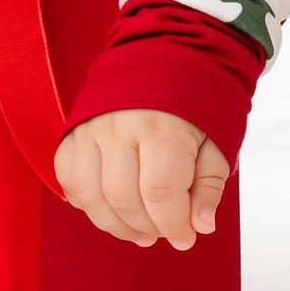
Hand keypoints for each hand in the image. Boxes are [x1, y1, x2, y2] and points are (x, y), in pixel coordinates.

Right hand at [55, 109, 231, 250]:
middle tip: (167, 232)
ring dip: (117, 224)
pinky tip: (113, 208)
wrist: (168, 52)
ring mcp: (91, 129)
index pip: (160, 193)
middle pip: (124, 199)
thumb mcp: (218, 136)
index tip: (186, 238)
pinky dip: (89, 204)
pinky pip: (71, 182)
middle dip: (148, 226)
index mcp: (162, 125)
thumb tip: (200, 226)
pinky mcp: (73, 133)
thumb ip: (209, 184)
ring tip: (142, 231)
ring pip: (93, 197)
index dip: (173, 224)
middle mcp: (120, 126)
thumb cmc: (198, 96)